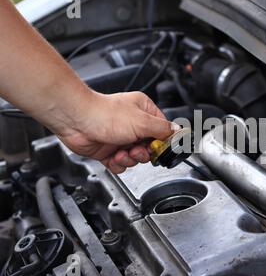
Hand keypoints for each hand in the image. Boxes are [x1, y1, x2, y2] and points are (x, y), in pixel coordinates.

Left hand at [56, 91, 176, 173]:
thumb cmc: (105, 114)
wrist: (77, 122)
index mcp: (144, 111)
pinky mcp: (109, 150)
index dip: (163, 142)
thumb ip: (163, 129)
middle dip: (144, 153)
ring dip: (130, 159)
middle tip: (137, 149)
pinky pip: (122, 164)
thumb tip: (178, 131)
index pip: (163, 130)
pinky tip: (113, 156)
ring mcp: (121, 138)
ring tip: (122, 152)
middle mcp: (133, 124)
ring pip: (136, 158)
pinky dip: (118, 164)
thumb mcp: (142, 122)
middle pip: (150, 147)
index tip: (160, 148)